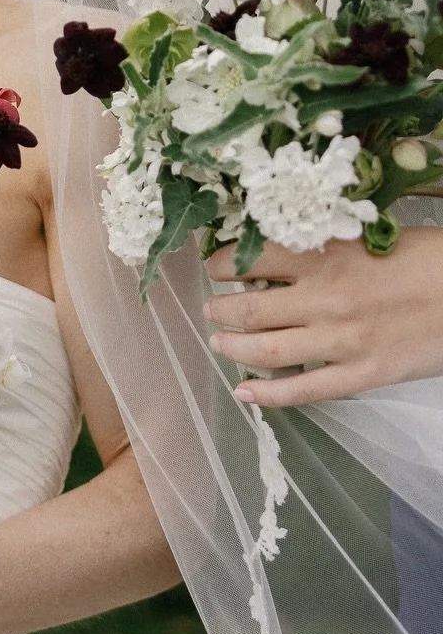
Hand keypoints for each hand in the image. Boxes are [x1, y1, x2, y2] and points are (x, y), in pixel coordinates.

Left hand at [204, 231, 442, 405]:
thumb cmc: (432, 261)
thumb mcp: (373, 238)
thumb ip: (327, 248)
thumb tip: (280, 255)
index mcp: (329, 256)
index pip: (253, 258)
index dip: (222, 265)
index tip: (214, 267)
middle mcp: (327, 299)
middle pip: (249, 308)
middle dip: (220, 309)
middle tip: (212, 309)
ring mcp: (342, 341)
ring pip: (265, 350)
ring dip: (232, 346)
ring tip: (219, 341)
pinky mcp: (361, 374)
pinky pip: (302, 391)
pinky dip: (266, 395)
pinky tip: (244, 393)